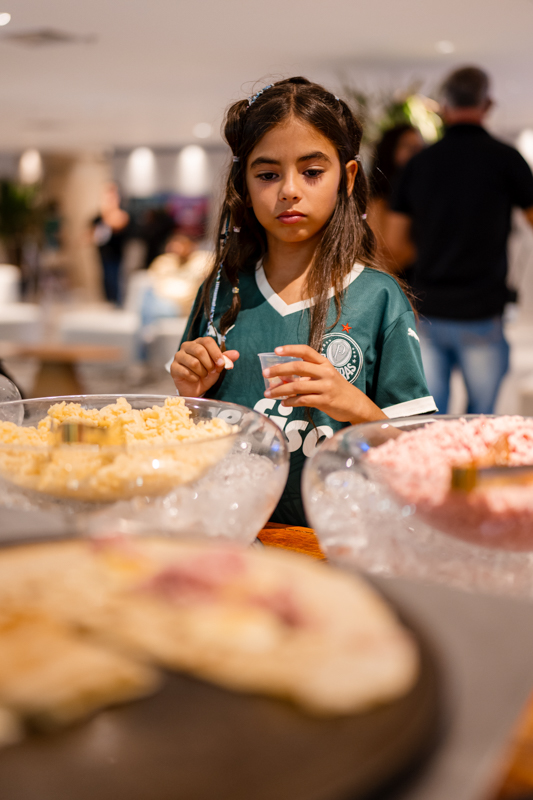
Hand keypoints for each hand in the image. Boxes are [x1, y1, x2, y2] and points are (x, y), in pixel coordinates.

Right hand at [171, 337, 238, 396]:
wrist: (195, 388)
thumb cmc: (206, 374)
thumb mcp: (218, 366)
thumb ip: (225, 359)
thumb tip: (236, 354)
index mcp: (199, 343)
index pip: (207, 341)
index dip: (216, 353)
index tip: (220, 364)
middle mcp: (187, 346)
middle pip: (199, 351)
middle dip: (209, 364)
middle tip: (211, 371)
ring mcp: (178, 356)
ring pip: (193, 363)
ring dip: (202, 372)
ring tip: (202, 375)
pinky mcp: (173, 367)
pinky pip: (186, 372)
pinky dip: (194, 378)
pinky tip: (194, 379)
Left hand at [262, 345, 386, 424]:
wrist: (355, 404)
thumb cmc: (336, 388)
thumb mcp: (324, 376)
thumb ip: (305, 376)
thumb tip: (281, 378)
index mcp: (324, 363)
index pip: (306, 351)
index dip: (291, 349)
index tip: (276, 350)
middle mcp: (325, 372)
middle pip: (298, 366)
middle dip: (279, 369)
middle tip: (265, 373)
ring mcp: (325, 387)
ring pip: (297, 386)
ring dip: (280, 390)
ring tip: (268, 393)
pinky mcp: (325, 401)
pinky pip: (303, 400)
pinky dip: (290, 402)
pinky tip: (284, 403)